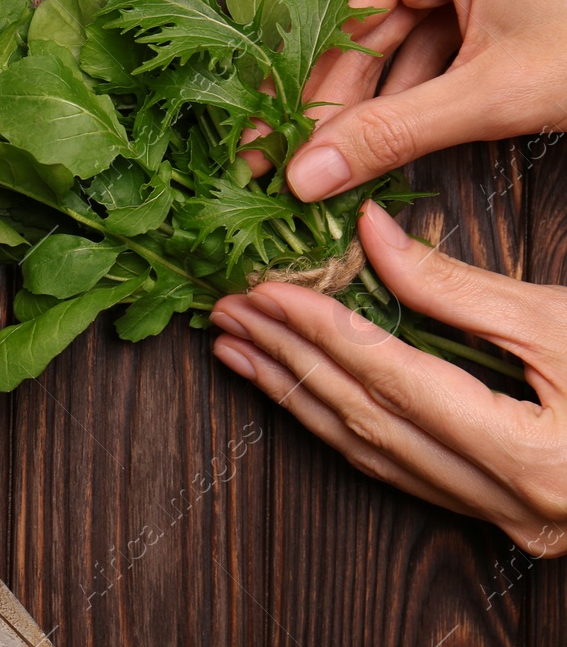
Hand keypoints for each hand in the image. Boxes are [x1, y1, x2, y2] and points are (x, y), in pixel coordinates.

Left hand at [209, 202, 566, 554]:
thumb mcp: (564, 322)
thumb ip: (459, 288)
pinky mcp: (502, 516)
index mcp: (530, 457)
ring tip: (237, 351)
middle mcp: (510, 505)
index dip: (320, 332)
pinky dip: (343, 427)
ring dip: (298, 397)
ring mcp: (505, 520)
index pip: (392, 383)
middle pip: (366, 422)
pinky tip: (301, 395)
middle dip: (288, 361)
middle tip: (224, 313)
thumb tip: (369, 237)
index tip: (262, 290)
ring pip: (371, 454)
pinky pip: (400, 472)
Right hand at [284, 0, 566, 202]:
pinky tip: (394, 129)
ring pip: (406, 26)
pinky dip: (424, 76)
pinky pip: (444, 21)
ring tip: (338, 160)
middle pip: (369, 19)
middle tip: (294, 164)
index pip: (339, 11)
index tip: (261, 144)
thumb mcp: (494, 98)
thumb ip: (390, 136)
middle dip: (337, 99)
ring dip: (378, 94)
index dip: (298, 87)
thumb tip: (310, 175)